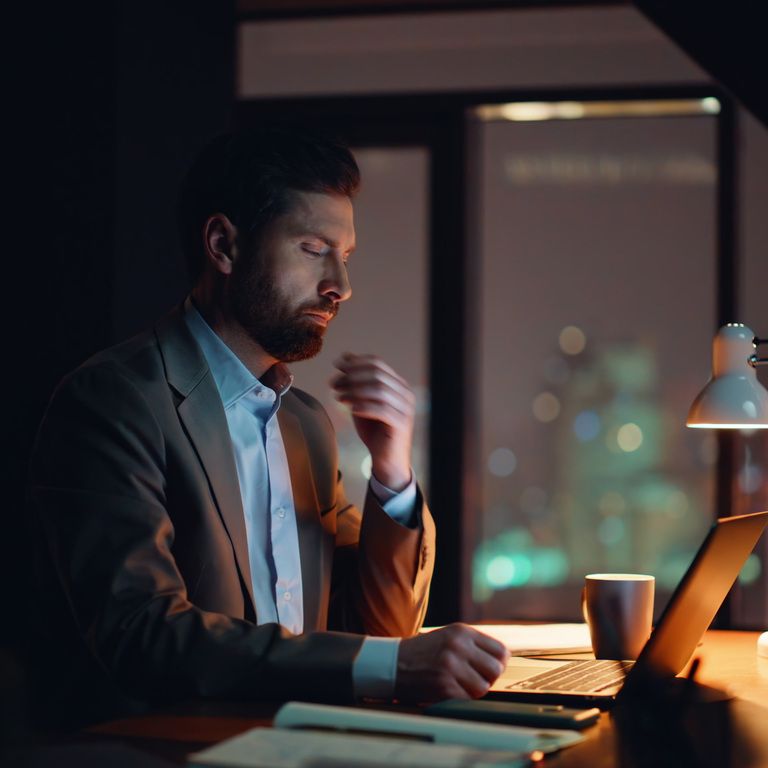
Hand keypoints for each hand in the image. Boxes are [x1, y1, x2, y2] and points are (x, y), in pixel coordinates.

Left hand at [330, 354, 414, 491]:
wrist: (386, 460)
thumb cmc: (374, 430)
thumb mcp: (362, 401)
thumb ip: (356, 381)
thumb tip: (345, 357)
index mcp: (397, 384)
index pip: (377, 364)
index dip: (355, 362)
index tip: (337, 365)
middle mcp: (405, 393)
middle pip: (377, 374)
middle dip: (352, 376)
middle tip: (333, 383)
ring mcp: (405, 409)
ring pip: (379, 390)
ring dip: (354, 391)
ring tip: (338, 397)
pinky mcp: (401, 424)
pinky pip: (381, 409)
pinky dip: (364, 406)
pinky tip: (350, 409)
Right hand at [394, 623, 509, 702]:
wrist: (394, 663)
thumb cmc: (425, 651)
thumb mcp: (449, 636)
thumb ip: (474, 644)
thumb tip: (503, 660)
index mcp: (462, 631)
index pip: (500, 650)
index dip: (498, 663)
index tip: (489, 667)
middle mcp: (458, 646)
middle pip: (496, 669)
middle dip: (489, 678)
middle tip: (475, 678)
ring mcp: (451, 666)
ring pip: (484, 687)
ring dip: (474, 690)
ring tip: (460, 684)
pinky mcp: (444, 686)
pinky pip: (468, 699)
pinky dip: (462, 698)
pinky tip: (449, 690)